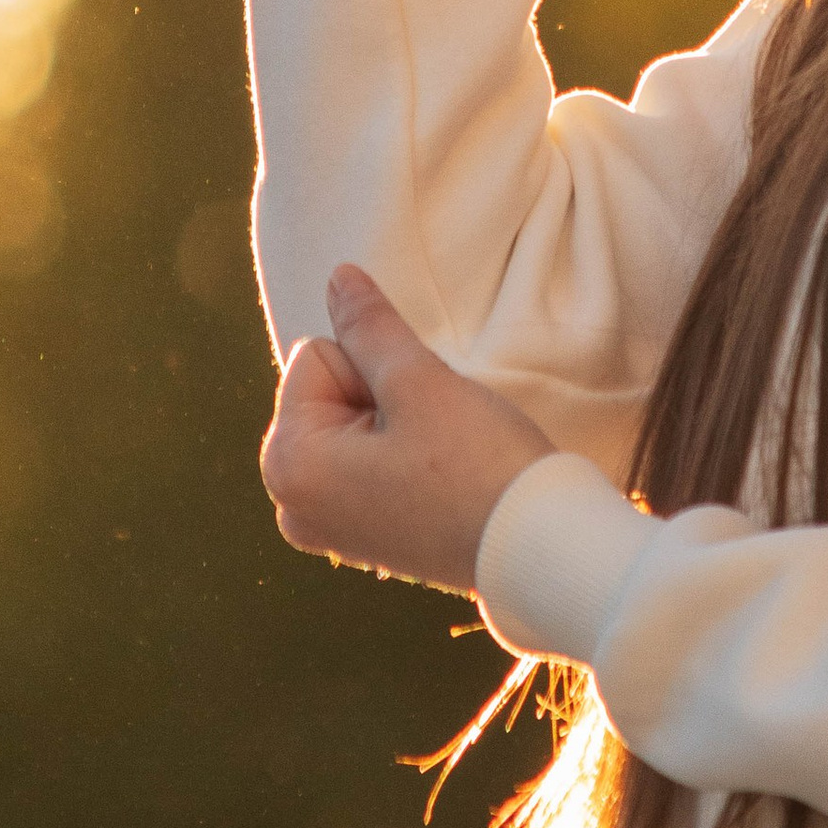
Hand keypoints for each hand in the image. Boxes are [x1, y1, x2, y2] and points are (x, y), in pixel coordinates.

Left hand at [260, 263, 551, 592]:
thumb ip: (369, 326)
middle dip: (382, 396)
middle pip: (329, 392)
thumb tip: (336, 277)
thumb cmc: (478, 467)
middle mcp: (292, 503)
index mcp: (288, 464)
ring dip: (397, 425)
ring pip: (355, 425)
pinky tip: (439, 484)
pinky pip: (370, 466)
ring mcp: (327, 528)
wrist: (539, 550)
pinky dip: (404, 461)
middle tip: (434, 435)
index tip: (418, 410)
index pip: (318, 355)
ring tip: (441, 461)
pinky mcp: (363, 542)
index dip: (375, 366)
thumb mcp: (418, 382)